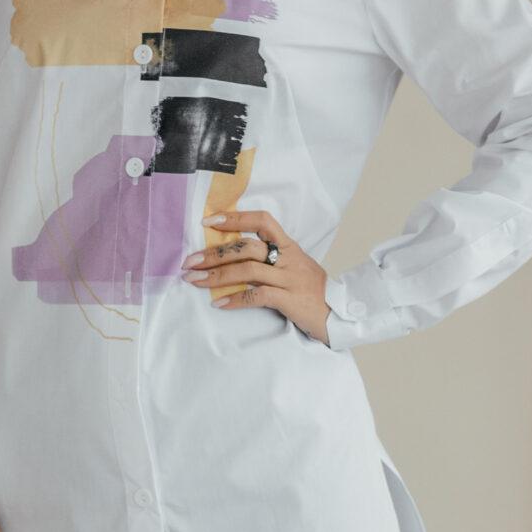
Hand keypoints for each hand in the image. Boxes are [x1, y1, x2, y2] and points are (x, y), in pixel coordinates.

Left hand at [181, 205, 331, 342]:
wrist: (341, 313)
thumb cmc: (313, 292)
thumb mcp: (295, 267)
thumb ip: (271, 259)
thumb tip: (234, 256)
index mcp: (289, 246)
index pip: (262, 220)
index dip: (235, 218)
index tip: (208, 221)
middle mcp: (288, 258)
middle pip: (248, 246)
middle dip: (215, 253)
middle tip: (190, 261)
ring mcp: (289, 279)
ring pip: (249, 270)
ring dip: (217, 275)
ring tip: (195, 280)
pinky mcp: (289, 300)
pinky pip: (257, 296)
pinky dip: (235, 300)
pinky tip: (218, 303)